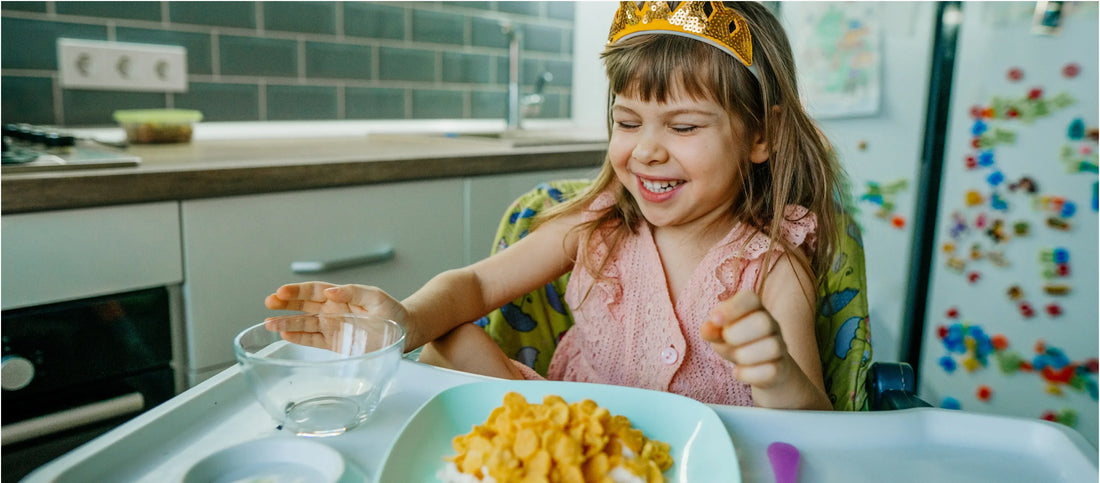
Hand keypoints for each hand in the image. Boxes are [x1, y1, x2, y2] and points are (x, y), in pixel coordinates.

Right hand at [264, 281, 409, 347]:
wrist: (404, 331)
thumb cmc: (392, 311)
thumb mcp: (376, 297)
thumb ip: (354, 292)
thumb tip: (331, 292)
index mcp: (340, 296)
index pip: (314, 291)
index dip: (297, 291)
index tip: (282, 291)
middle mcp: (332, 311)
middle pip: (303, 305)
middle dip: (285, 304)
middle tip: (269, 302)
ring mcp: (332, 327)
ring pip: (304, 324)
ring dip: (286, 323)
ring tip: (269, 323)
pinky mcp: (335, 343)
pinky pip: (313, 340)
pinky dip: (299, 338)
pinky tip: (285, 335)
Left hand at [700, 291, 794, 388]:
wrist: (763, 367)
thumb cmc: (737, 343)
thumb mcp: (721, 334)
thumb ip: (713, 330)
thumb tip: (706, 329)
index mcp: (754, 309)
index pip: (750, 299)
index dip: (732, 307)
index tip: (714, 319)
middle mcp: (771, 324)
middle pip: (764, 322)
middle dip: (739, 333)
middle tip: (727, 339)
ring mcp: (779, 346)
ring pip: (772, 347)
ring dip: (746, 354)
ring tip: (736, 358)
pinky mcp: (781, 368)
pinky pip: (772, 370)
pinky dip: (751, 374)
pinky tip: (738, 373)